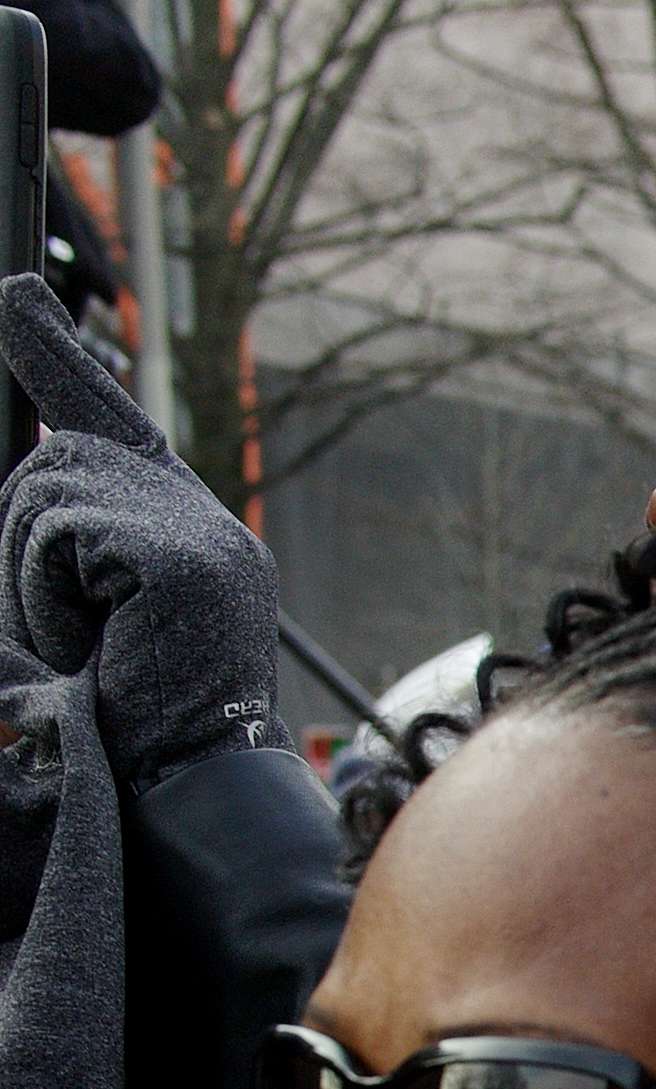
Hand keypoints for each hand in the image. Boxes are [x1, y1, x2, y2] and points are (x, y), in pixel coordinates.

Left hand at [0, 277, 282, 785]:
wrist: (175, 796)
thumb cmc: (114, 720)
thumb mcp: (70, 606)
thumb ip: (59, 531)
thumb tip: (42, 438)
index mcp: (182, 535)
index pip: (105, 421)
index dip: (53, 355)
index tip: (16, 292)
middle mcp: (203, 523)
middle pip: (55, 462)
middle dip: (23, 540)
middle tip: (67, 633)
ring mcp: (202, 537)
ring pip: (49, 491)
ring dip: (31, 571)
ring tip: (84, 644)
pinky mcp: (186, 559)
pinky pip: (64, 529)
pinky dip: (49, 586)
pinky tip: (97, 638)